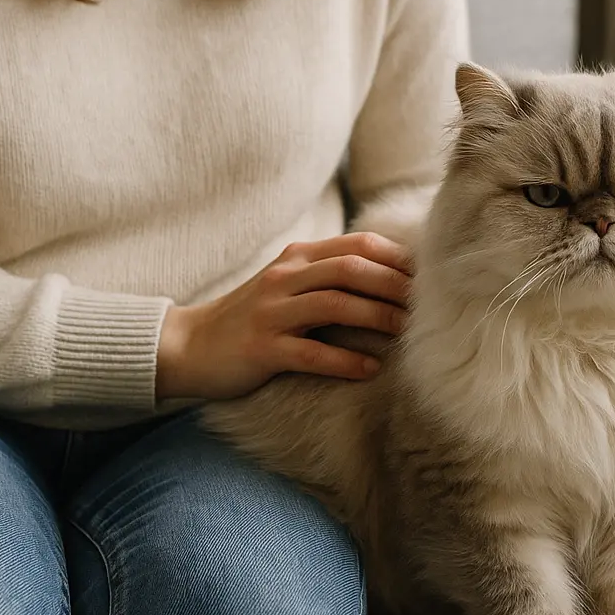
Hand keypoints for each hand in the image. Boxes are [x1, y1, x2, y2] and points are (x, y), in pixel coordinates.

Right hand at [156, 232, 411, 399]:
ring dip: (377, 318)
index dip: (396, 259)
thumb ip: (327, 275)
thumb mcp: (288, 285)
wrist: (187, 346)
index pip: (357, 245)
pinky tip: (370, 368)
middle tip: (425, 306)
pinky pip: (311, 353)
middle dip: (393, 285)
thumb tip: (389, 278)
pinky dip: (345, 361)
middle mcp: (284, 278)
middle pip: (350, 270)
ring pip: (335, 305)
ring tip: (406, 333)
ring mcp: (271, 312)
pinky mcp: (261, 349)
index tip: (426, 278)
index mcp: (296, 258)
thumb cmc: (251, 318)